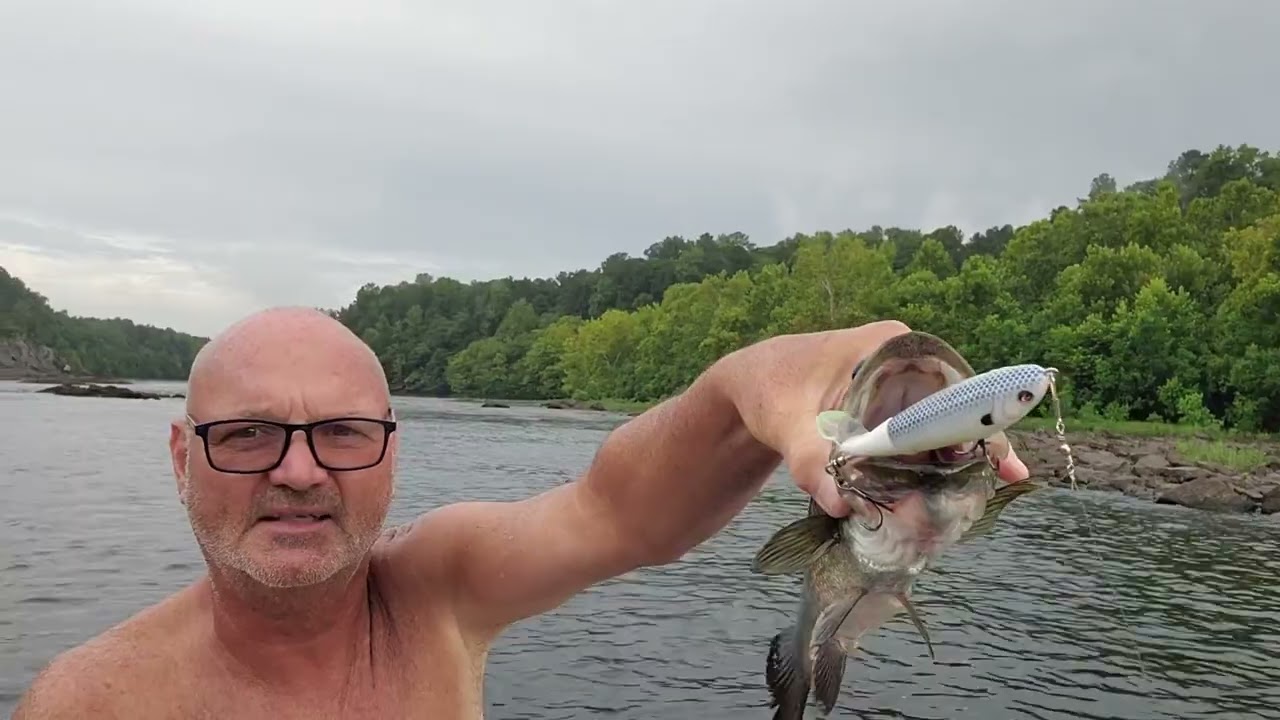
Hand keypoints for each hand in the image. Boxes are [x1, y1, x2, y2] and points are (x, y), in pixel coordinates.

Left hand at [721, 321, 1030, 517]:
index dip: (982, 423)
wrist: (749, 387)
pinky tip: (942, 498)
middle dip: (974, 449)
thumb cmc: (770, 391)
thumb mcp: (790, 426)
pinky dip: (928, 467)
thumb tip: (841, 504)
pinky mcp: (890, 412)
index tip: (1002, 461)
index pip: (952, 385)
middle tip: (999, 486)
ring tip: (972, 503)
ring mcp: (900, 387)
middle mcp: (906, 362)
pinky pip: (921, 440)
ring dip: (953, 464)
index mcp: (893, 347)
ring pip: (941, 427)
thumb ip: (812, 462)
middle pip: (955, 408)